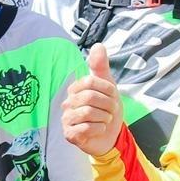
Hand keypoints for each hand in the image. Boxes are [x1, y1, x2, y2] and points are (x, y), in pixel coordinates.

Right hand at [62, 43, 124, 157]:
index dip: (107, 89)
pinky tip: (99, 130)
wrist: (110, 135)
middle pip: (89, 97)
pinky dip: (99, 129)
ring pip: (87, 113)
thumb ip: (101, 66)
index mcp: (75, 90)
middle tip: (111, 111)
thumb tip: (97, 45)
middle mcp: (68, 103)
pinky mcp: (70, 135)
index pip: (90, 82)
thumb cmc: (107, 110)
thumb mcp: (108, 86)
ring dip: (104, 118)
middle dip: (108, 105)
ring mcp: (67, 119)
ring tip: (105, 120)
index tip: (112, 96)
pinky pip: (85, 128)